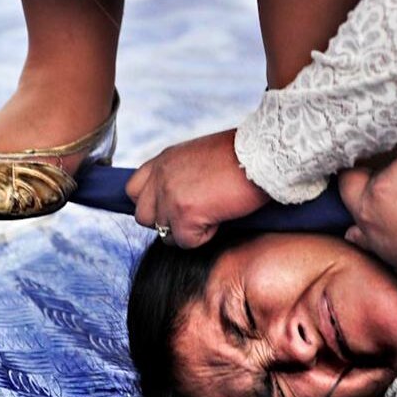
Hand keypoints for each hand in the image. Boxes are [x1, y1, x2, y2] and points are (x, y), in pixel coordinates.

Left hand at [125, 129, 269, 247]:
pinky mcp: (184, 214)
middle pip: (143, 217)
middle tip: (196, 216)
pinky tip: (221, 217)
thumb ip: (181, 175)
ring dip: (188, 232)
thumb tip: (183, 199)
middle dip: (168, 222)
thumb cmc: (243, 155)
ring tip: (212, 215)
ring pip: (164, 234)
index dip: (153, 204)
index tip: (176, 205)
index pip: (133, 190)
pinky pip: (186, 242)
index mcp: (163, 160)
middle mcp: (160, 177)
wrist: (262, 154)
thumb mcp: (200, 157)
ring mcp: (169, 196)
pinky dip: (206, 236)